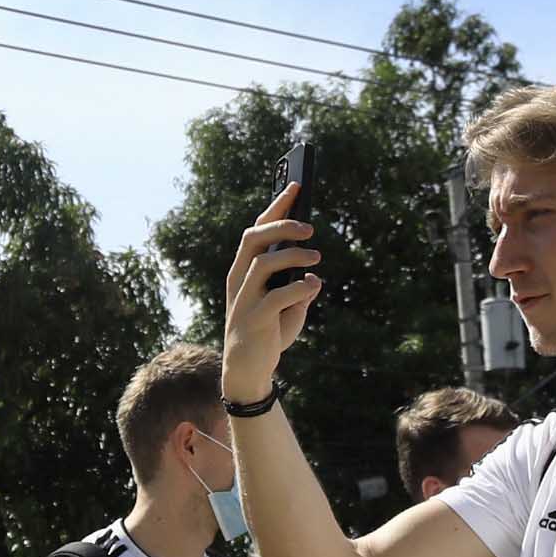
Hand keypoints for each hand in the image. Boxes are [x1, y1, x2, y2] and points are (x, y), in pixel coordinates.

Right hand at [220, 183, 319, 397]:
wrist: (248, 371)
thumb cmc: (268, 334)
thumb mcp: (288, 307)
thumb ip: (297, 290)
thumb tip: (311, 277)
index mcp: (244, 270)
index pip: (258, 229)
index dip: (277, 206)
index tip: (296, 185)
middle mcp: (239, 279)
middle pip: (254, 238)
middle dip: (282, 224)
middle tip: (310, 226)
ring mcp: (244, 299)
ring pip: (263, 263)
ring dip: (293, 255)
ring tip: (316, 257)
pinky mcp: (253, 320)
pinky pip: (277, 297)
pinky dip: (299, 288)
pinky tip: (314, 286)